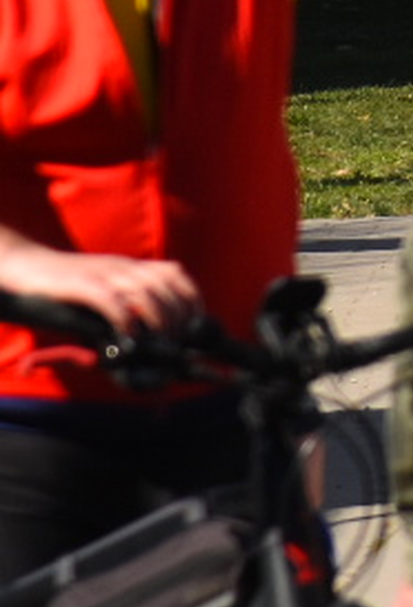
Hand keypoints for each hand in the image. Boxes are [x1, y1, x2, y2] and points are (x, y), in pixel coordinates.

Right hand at [0, 244, 201, 334]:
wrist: (23, 266)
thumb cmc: (63, 286)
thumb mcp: (102, 286)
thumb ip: (124, 300)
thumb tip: (147, 331)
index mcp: (128, 266)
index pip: (174, 272)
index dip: (191, 296)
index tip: (196, 322)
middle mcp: (120, 266)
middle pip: (166, 284)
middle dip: (179, 313)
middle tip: (178, 339)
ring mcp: (100, 273)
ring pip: (145, 290)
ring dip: (159, 317)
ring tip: (161, 340)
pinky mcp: (78, 285)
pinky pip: (109, 299)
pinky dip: (124, 317)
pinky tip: (129, 335)